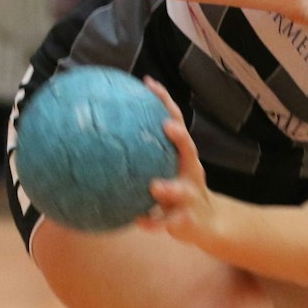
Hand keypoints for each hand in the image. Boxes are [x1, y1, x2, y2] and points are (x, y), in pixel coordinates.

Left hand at [135, 79, 214, 242]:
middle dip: (180, 137)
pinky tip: (140, 222)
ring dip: (169, 187)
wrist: (207, 223)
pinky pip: (169, 222)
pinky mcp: (187, 220)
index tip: (149, 83)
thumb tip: (100, 133)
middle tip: (166, 125)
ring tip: (155, 185)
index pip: (175, 121)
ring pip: (182, 189)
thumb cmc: (177, 190)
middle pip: (189, 149)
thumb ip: (141, 155)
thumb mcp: (164, 170)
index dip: (164, 101)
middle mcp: (191, 170)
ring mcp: (191, 195)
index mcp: (183, 155)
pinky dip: (155, 223)